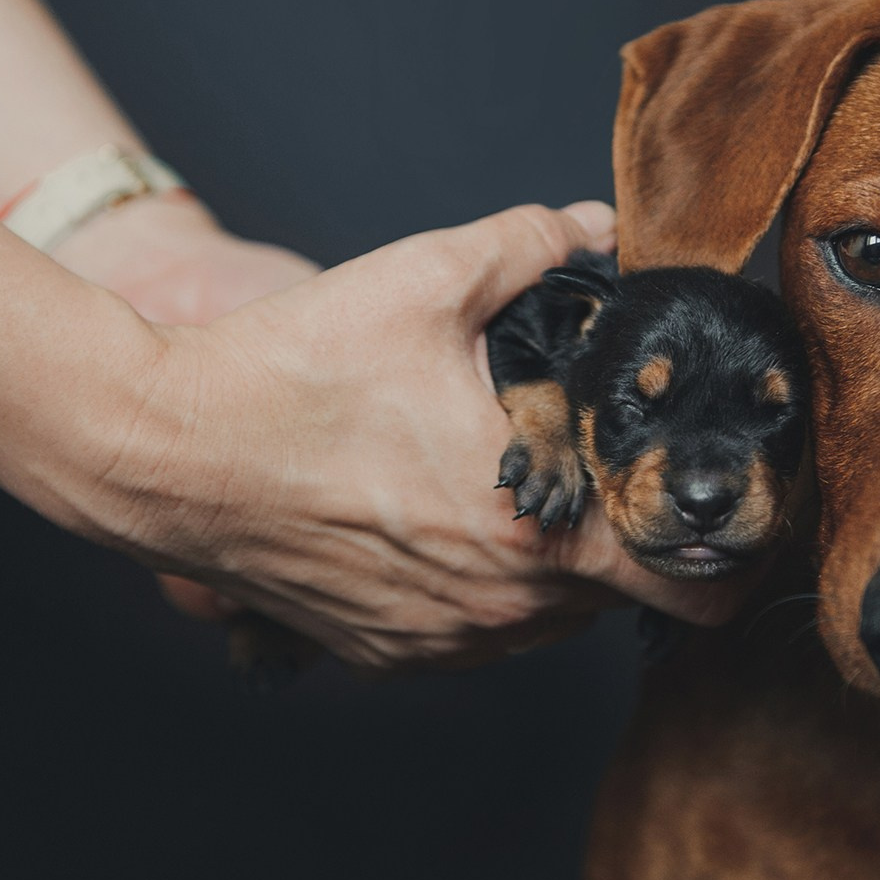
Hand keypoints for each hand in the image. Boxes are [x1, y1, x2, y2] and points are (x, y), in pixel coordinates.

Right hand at [86, 200, 743, 670]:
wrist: (155, 452)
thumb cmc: (283, 374)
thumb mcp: (422, 279)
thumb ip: (531, 246)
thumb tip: (596, 227)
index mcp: (535, 529)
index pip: (694, 588)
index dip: (725, 547)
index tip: (714, 502)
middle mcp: (499, 608)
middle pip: (625, 596)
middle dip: (629, 535)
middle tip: (600, 464)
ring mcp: (440, 642)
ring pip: (551, 620)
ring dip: (557, 561)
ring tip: (509, 478)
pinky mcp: (386, 653)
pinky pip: (477, 636)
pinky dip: (485, 587)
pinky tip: (444, 515)